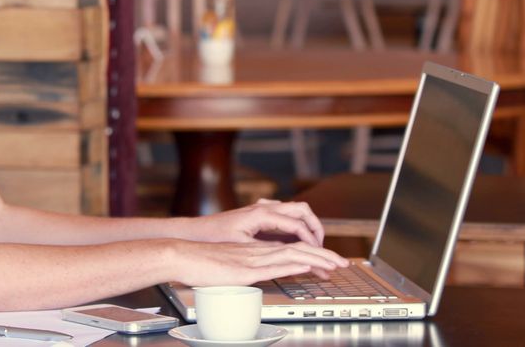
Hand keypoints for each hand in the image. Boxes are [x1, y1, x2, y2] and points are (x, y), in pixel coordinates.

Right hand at [172, 239, 349, 287]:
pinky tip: (311, 266)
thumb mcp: (225, 266)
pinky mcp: (248, 268)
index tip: (326, 262)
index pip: (290, 249)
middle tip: (342, 262)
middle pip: (299, 248)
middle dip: (324, 255)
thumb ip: (240, 269)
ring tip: (336, 265)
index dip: (312, 254)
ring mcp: (254, 258)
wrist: (182, 255)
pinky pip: (279, 263)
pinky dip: (299, 263)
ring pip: (295, 253)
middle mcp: (258, 251)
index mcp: (254, 251)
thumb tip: (247, 276)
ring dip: (319, 259)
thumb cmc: (198, 262)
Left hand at [186, 199, 326, 247]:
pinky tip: (296, 241)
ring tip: (314, 245)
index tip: (319, 255)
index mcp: (262, 214)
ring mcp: (262, 208)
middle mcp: (264, 207)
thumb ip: (266, 249)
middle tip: (323, 248)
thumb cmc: (214, 237)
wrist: (195, 231)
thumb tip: (290, 255)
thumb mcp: (241, 247)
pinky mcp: (259, 214)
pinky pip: (285, 215)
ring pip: (295, 211)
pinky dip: (296, 226)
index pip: (298, 224)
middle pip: (303, 210)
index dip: (312, 241)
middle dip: (316, 228)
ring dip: (308, 226)